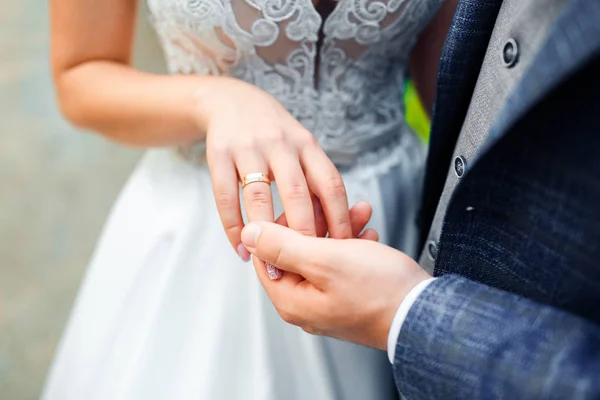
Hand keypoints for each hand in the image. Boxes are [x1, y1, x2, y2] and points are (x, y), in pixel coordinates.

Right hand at [195, 77, 351, 260]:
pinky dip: (233, 227)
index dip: (339, 218)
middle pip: (297, 193)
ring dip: (265, 234)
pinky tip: (241, 249)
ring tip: (270, 262)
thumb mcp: (302, 146)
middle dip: (304, 233)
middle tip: (308, 264)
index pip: (331, 184)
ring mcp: (248, 148)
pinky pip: (225, 196)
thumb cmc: (275, 134)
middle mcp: (281, 144)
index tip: (343, 248)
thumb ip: (317, 179)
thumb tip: (339, 227)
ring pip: (259, 197)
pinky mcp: (219, 154)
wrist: (231, 101)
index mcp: (307, 145)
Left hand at [240, 221, 431, 349]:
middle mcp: (306, 306)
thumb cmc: (379, 291)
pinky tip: (367, 231)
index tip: (299, 208)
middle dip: (315, 224)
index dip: (280, 227)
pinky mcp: (349, 298)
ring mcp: (328, 303)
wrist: (424, 313)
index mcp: (292, 301)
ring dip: (338, 229)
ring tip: (358, 212)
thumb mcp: (324, 260)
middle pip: (295, 254)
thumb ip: (282, 246)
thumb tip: (248, 234)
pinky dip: (352, 244)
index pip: (266, 256)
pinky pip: (341, 265)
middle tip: (331, 206)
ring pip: (321, 255)